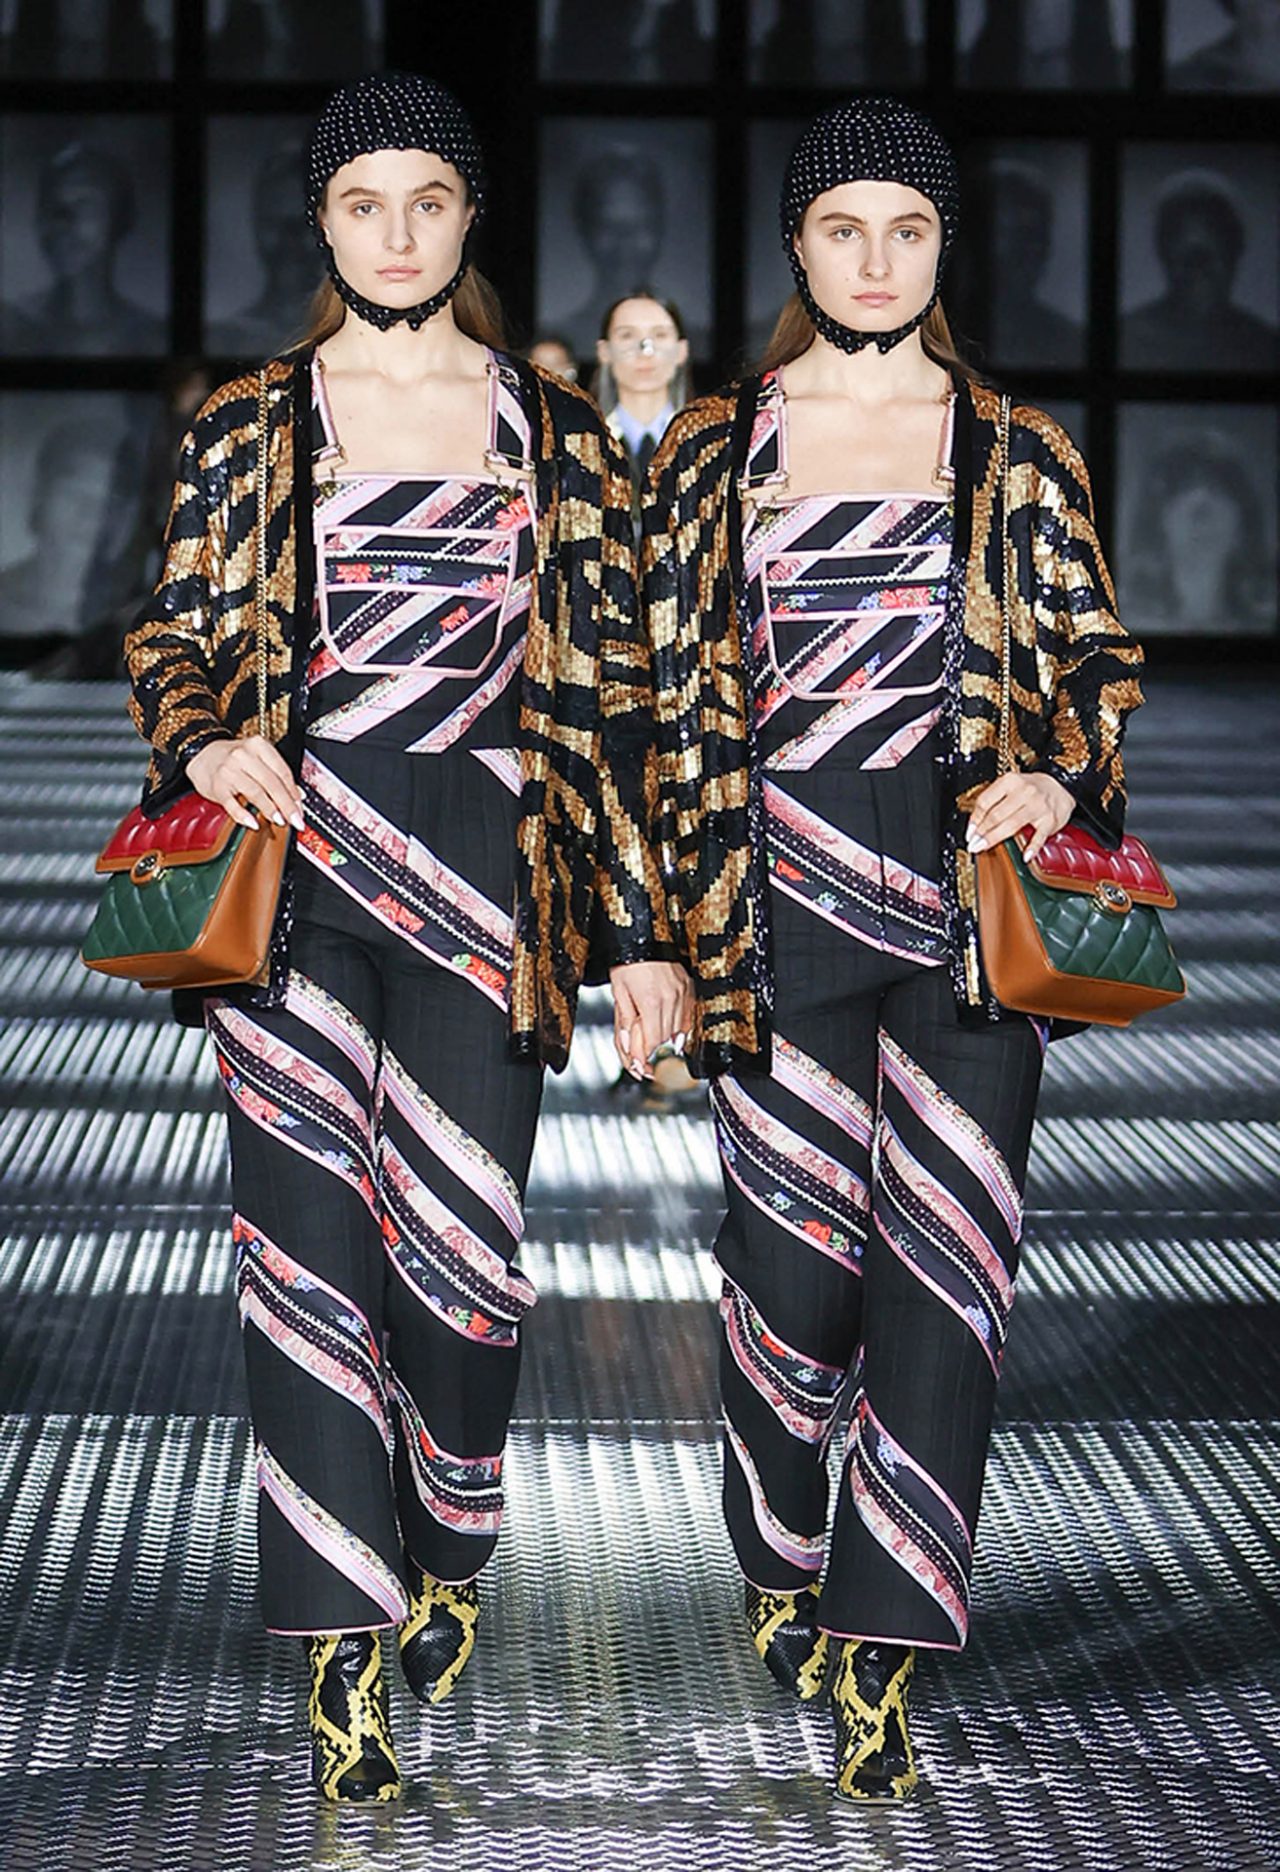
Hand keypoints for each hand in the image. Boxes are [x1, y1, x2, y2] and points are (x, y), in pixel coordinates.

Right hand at [186, 735, 304, 831]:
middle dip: (287, 805)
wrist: (200, 754)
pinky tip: (253, 823)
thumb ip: (276, 774)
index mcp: (258, 746)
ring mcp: (229, 770)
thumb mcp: (256, 758)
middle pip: (272, 783)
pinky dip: (243, 815)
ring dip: (270, 809)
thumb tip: (297, 796)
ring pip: (255, 792)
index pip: (282, 772)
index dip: (294, 793)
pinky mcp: (217, 785)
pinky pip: (232, 803)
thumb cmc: (232, 758)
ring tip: (279, 821)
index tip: (301, 809)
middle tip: (295, 820)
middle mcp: (244, 755)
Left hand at [609, 961, 695, 1079]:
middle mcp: (670, 999)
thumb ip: (624, 1022)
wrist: (644, 935)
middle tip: (645, 1060)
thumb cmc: (628, 960)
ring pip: (678, 1029)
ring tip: (656, 1043)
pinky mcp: (688, 987)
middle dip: (655, 1050)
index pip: (652, 1042)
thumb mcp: (619, 992)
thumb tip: (626, 1046)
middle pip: (665, 1038)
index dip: (645, 1057)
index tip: (640, 1065)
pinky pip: (688, 1016)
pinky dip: (681, 1026)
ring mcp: (682, 993)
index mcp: (651, 1002)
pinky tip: (673, 1031)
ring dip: (667, 1039)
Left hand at [966, 771, 1074, 864]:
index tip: (969, 833)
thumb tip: (975, 823)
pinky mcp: (1050, 819)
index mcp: (1010, 781)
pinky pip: (1039, 836)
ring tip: (983, 847)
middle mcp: (1024, 792)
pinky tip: (1024, 856)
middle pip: (996, 815)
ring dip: (994, 838)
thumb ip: (995, 800)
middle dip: (981, 832)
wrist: (1062, 785)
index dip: (975, 819)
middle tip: (973, 844)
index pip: (986, 801)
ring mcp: (1038, 806)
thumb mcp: (1011, 786)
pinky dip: (1031, 848)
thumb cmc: (1031, 789)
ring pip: (1011, 825)